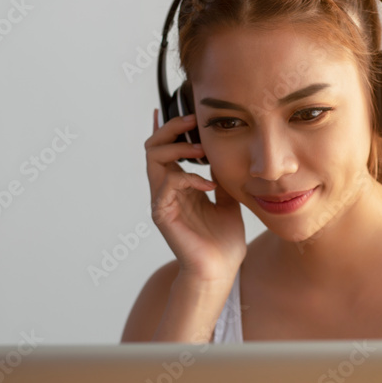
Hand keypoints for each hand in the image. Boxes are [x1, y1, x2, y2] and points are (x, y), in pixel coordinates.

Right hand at [145, 108, 245, 281]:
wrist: (221, 270)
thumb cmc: (224, 241)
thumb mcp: (228, 200)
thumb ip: (222, 176)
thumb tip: (223, 152)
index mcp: (180, 185)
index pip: (167, 148)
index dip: (173, 128)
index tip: (191, 112)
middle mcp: (167, 190)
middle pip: (153, 146)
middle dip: (172, 128)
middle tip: (194, 122)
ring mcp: (162, 201)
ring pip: (153, 158)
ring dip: (177, 147)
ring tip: (202, 150)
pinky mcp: (162, 215)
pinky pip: (167, 185)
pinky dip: (189, 178)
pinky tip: (209, 184)